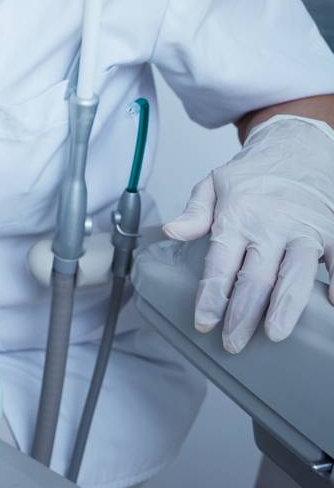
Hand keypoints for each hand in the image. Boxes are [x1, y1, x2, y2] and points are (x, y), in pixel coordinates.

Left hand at [164, 115, 333, 353]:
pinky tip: (333, 305)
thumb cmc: (252, 173)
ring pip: (296, 274)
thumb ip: (194, 213)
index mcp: (237, 216)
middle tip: (232, 342)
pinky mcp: (331, 230)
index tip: (203, 321)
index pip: (219, 262)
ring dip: (285, 307)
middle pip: (256, 276)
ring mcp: (304, 229)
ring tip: (275, 334)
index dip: (211, 294)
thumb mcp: (213, 185)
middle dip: (243, 313)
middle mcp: (270, 225)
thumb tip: (170, 231)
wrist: (296, 146)